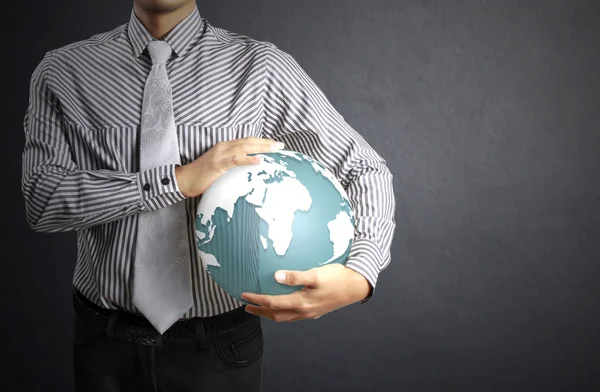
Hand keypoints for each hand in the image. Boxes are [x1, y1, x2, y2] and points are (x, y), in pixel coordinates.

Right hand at [175, 137, 283, 196]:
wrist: (184, 180)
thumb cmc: (202, 176)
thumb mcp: (220, 168)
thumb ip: (232, 165)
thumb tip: (247, 169)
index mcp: (225, 147)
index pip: (247, 141)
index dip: (261, 142)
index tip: (275, 144)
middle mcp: (223, 147)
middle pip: (248, 141)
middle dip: (266, 143)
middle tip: (281, 145)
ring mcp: (220, 155)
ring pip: (244, 147)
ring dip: (261, 148)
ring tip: (275, 149)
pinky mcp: (217, 165)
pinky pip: (235, 160)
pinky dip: (248, 159)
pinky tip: (259, 160)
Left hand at [241, 263, 370, 321]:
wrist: (357, 286)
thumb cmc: (337, 278)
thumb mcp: (316, 274)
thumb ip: (296, 276)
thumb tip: (277, 277)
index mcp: (301, 303)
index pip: (273, 303)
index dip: (257, 300)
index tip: (244, 295)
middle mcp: (304, 311)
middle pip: (276, 314)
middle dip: (260, 311)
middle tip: (246, 307)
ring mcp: (310, 313)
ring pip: (284, 318)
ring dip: (270, 314)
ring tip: (261, 309)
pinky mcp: (316, 311)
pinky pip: (293, 316)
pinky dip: (283, 313)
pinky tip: (283, 308)